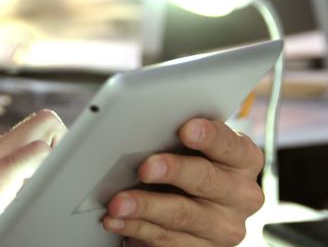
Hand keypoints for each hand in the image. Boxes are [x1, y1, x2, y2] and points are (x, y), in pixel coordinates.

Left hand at [102, 118, 264, 245]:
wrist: (196, 207)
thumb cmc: (188, 164)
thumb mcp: (191, 147)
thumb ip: (178, 136)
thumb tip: (146, 126)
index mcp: (243, 160)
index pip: (231, 146)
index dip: (210, 136)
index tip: (187, 129)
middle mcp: (241, 195)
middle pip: (205, 180)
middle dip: (172, 171)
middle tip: (145, 168)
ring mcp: (224, 227)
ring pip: (182, 215)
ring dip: (145, 208)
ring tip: (118, 203)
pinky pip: (167, 240)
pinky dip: (137, 229)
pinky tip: (118, 221)